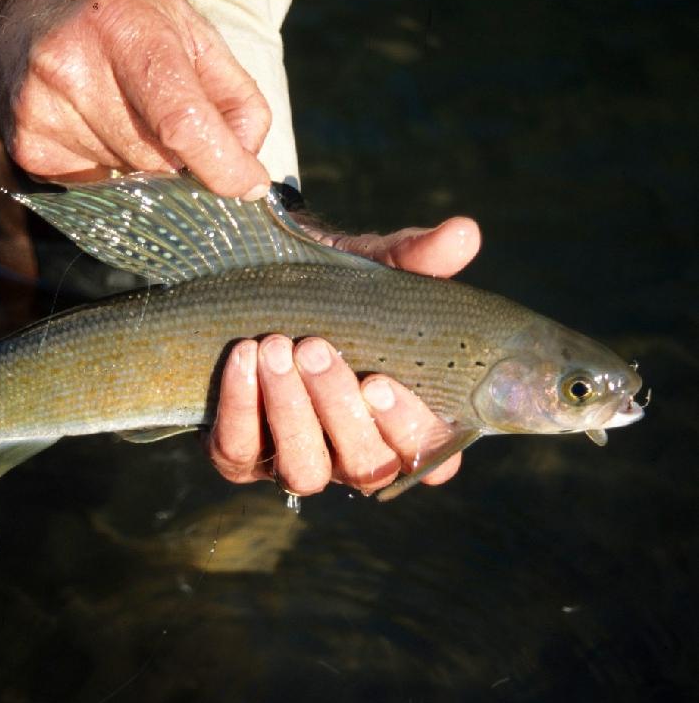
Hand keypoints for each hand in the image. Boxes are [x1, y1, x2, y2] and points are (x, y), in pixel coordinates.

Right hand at [0, 0, 271, 200]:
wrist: (18, 11)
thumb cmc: (120, 21)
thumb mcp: (189, 35)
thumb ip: (234, 99)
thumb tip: (247, 169)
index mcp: (125, 32)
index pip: (182, 122)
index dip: (222, 165)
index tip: (248, 184)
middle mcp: (74, 72)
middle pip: (158, 162)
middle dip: (180, 160)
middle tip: (170, 126)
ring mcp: (43, 114)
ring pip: (128, 181)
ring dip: (140, 163)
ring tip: (119, 112)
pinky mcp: (27, 149)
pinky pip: (94, 187)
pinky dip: (107, 168)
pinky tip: (91, 126)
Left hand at [206, 217, 480, 495]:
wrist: (259, 285)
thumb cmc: (333, 291)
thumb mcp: (374, 270)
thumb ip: (418, 258)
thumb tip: (464, 231)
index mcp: (401, 423)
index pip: (429, 458)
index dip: (409, 430)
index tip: (380, 381)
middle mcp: (354, 455)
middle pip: (364, 466)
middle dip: (340, 409)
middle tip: (316, 347)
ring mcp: (297, 462)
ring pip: (304, 470)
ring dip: (291, 412)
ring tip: (275, 348)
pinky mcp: (240, 458)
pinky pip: (238, 453)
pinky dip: (241, 406)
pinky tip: (242, 358)